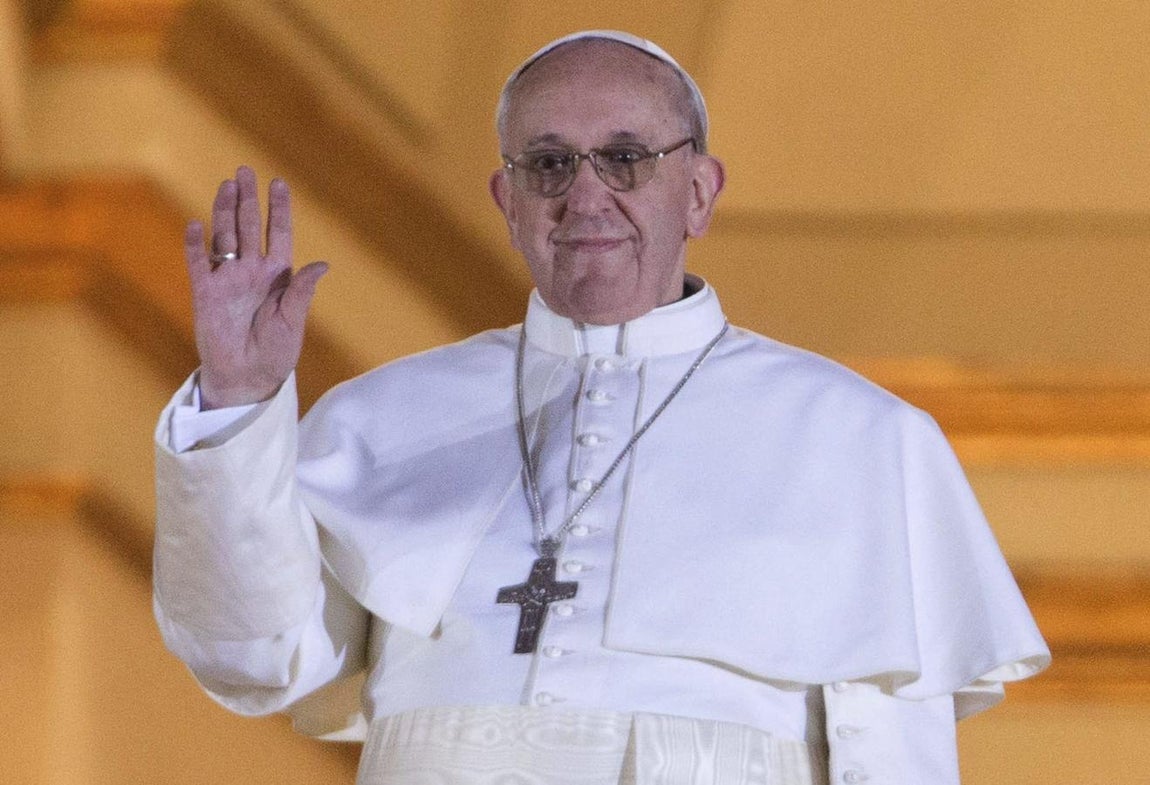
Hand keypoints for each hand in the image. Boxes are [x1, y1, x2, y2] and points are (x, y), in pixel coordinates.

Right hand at [185, 166, 327, 408]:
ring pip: (225, 236)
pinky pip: (198, 264)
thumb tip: (323, 264)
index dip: (279, 210)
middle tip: (245, 171)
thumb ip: (302, 291)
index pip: (279, 234)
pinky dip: (196, 245)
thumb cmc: (276, 352)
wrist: (247, 377)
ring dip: (225, 211)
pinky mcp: (205, 293)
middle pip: (249, 227)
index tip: (279, 182)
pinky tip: (197, 225)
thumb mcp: (293, 321)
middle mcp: (252, 271)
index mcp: (278, 276)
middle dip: (248, 199)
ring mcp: (227, 280)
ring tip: (226, 185)